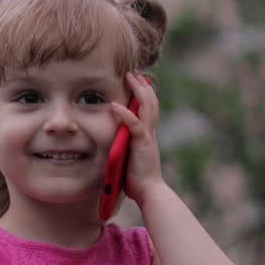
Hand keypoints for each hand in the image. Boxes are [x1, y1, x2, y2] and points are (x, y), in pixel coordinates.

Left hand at [108, 71, 165, 207]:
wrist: (150, 192)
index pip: (149, 109)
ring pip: (147, 107)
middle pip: (151, 102)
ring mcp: (147, 137)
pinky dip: (124, 114)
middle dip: (142, 86)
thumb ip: (125, 147)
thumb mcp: (130, 158)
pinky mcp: (142, 144)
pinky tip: (114, 105)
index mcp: (148, 136)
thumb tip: (113, 145)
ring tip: (129, 77)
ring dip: (138, 91)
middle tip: (133, 72)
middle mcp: (150, 133)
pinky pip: (134, 125)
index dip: (144, 94)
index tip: (136, 81)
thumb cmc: (138, 181)